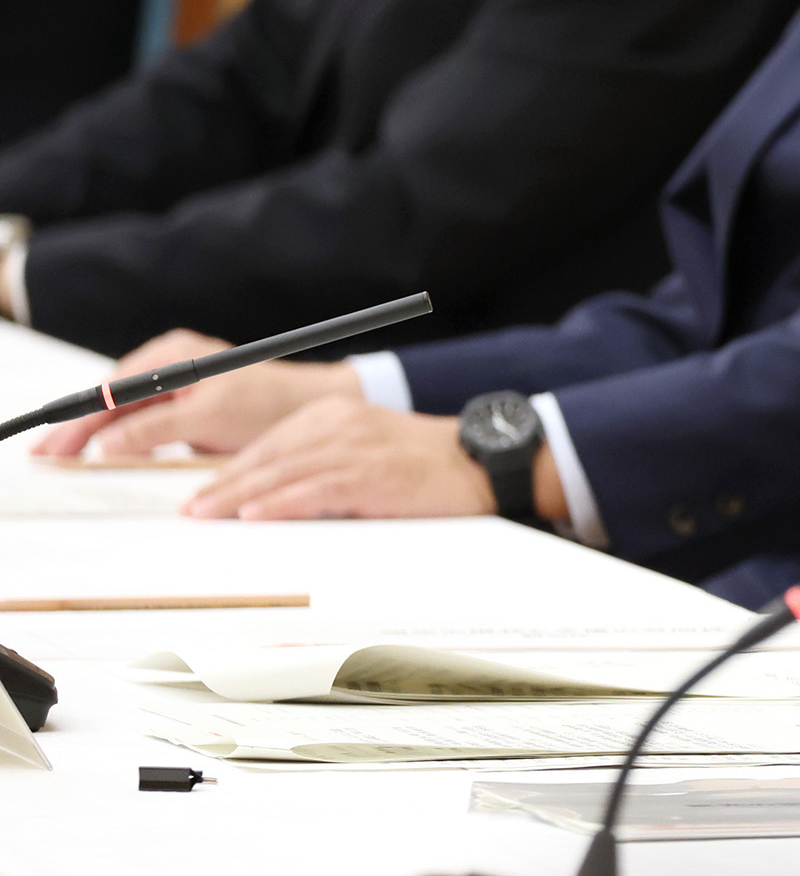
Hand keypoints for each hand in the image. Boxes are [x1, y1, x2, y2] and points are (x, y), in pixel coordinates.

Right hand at [29, 332, 354, 459]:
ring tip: (63, 458)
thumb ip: (154, 428)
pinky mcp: (186, 402)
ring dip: (97, 434)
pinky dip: (125, 437)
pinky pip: (144, 419)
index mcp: (174, 355)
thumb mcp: (207, 418)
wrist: (308, 409)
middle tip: (45, 456)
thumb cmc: (266, 406)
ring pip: (125, 411)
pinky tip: (108, 454)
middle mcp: (172, 361)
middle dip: (78, 428)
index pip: (112, 389)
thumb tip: (106, 441)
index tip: (52, 442)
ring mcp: (178, 381)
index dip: (78, 419)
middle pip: (112, 398)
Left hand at [183, 395, 493, 519]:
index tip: (206, 490)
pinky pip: (312, 491)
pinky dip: (279, 504)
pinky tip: (253, 516)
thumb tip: (274, 490)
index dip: (233, 468)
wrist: (478, 461)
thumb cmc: (424, 462)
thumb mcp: (368, 445)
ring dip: (237, 496)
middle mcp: (339, 423)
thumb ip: (324, 457)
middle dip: (224, 483)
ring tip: (206, 515)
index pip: (271, 441)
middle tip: (192, 508)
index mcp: (335, 412)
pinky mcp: (368, 476)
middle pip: (268, 456)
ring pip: (281, 473)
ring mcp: (353, 448)